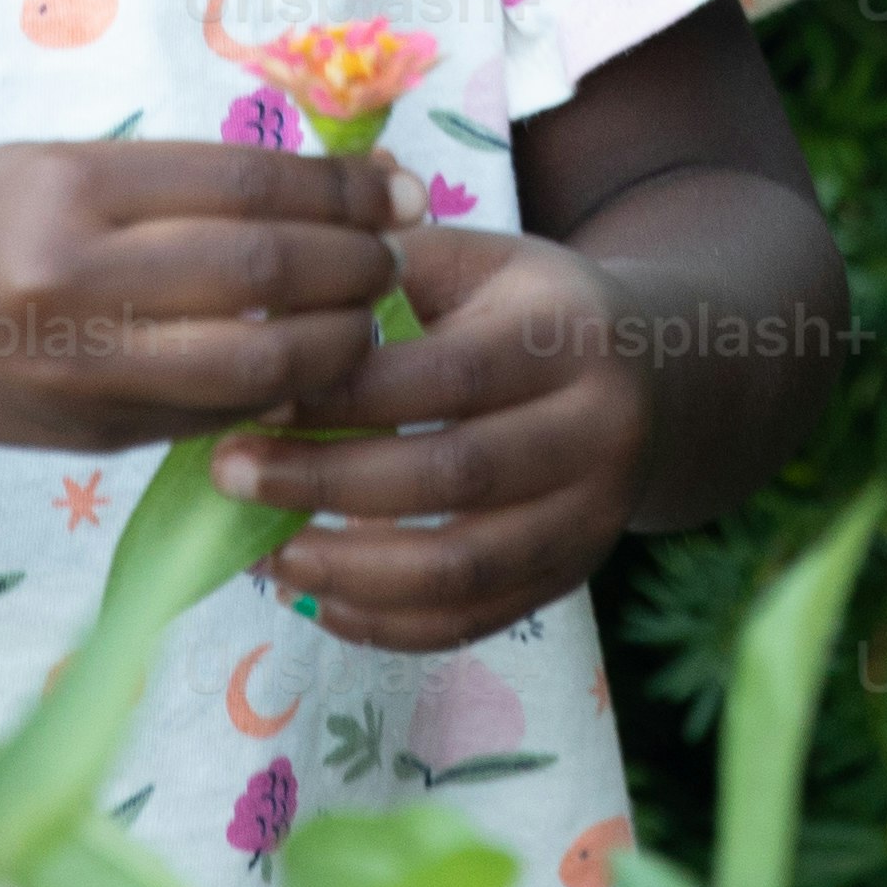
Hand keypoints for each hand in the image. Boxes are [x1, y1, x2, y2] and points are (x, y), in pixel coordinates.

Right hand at [0, 139, 405, 452]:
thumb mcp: (59, 164)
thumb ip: (181, 179)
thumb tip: (335, 184)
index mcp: (70, 190)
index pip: (246, 184)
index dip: (342, 187)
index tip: (398, 188)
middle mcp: (74, 280)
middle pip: (263, 272)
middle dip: (356, 262)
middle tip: (395, 252)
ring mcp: (85, 369)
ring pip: (257, 364)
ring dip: (339, 340)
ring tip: (366, 315)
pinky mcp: (98, 437)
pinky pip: (221, 416)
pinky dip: (284, 394)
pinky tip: (313, 368)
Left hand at [211, 224, 644, 655]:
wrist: (655, 374)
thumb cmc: (529, 309)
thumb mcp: (480, 262)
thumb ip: (385, 270)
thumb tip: (263, 306)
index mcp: (566, 338)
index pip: (446, 377)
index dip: (343, 396)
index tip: (253, 401)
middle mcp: (596, 431)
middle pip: (454, 474)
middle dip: (327, 481)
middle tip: (230, 474)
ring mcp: (592, 517)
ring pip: (464, 568)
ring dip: (350, 571)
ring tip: (268, 554)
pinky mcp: (572, 576)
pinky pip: (473, 621)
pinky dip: (388, 624)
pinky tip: (319, 599)